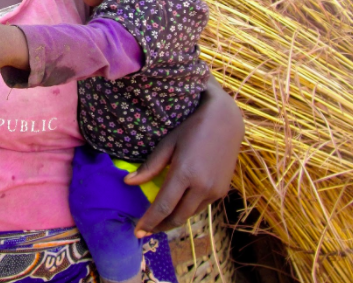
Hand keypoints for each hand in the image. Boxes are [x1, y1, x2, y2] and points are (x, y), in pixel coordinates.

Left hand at [125, 77, 243, 235]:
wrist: (225, 122)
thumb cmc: (191, 128)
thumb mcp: (167, 144)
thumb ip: (149, 167)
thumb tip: (128, 183)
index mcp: (185, 174)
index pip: (163, 207)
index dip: (149, 222)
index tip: (137, 232)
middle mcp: (202, 187)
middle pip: (177, 217)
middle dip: (160, 226)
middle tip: (145, 230)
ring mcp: (215, 191)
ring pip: (190, 214)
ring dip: (174, 219)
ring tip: (158, 220)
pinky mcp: (222, 191)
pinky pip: (201, 207)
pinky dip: (187, 209)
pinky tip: (178, 204)